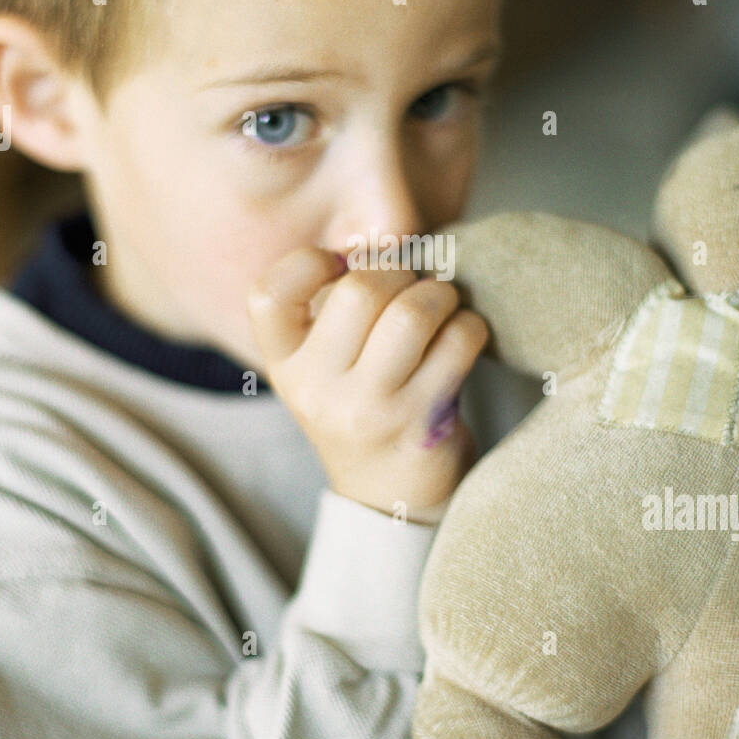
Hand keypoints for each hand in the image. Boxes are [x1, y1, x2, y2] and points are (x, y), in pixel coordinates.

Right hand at [246, 247, 488, 522]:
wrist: (390, 496)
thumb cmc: (365, 406)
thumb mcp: (328, 366)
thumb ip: (339, 310)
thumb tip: (388, 241)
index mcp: (284, 366)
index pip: (268, 295)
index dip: (307, 264)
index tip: (341, 266)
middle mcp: (316, 390)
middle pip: (359, 291)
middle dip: (400, 272)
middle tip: (414, 286)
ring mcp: (368, 411)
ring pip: (412, 313)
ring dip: (441, 295)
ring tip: (443, 306)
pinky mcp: (420, 424)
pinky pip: (457, 343)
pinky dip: (470, 326)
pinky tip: (464, 336)